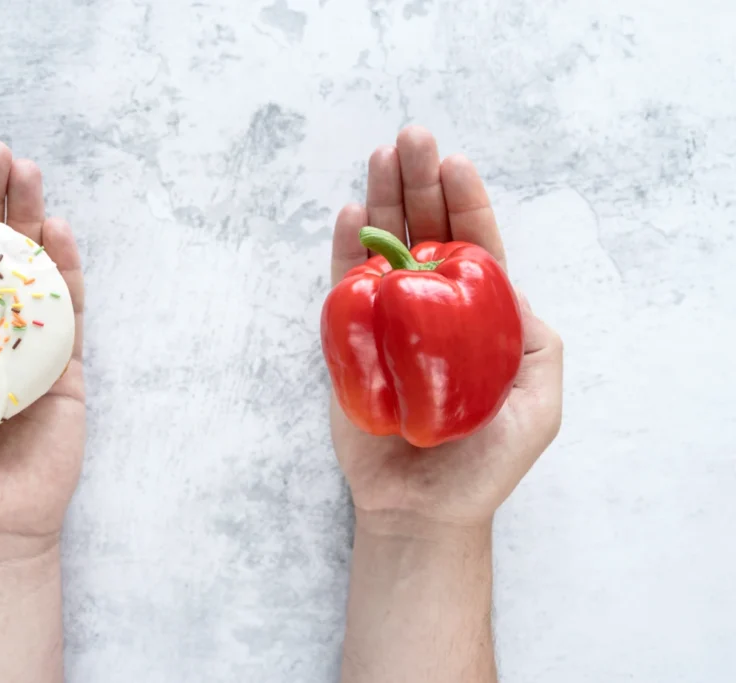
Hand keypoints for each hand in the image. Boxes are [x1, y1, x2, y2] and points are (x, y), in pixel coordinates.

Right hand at [329, 126, 562, 529]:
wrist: (421, 507)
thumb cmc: (484, 464)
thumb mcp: (540, 404)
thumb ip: (537, 342)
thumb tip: (509, 284)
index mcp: (477, 318)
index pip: (473, 247)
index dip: (466, 203)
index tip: (455, 163)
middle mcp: (430, 311)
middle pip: (424, 232)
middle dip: (418, 183)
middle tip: (410, 139)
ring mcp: (387, 323)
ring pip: (384, 248)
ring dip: (382, 200)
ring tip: (380, 156)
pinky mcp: (350, 342)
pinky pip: (345, 288)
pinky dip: (346, 251)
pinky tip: (351, 214)